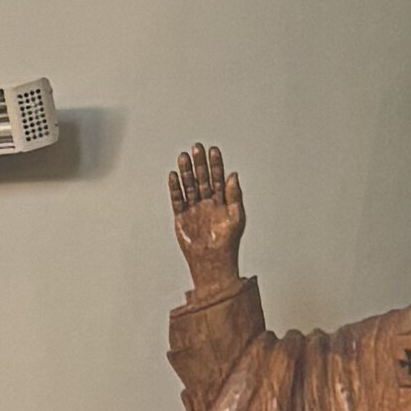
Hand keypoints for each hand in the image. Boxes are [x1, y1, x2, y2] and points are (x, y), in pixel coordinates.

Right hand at [169, 141, 246, 288]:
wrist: (212, 262)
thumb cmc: (228, 243)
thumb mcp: (236, 218)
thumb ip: (235, 196)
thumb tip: (234, 175)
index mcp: (222, 201)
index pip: (218, 177)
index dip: (216, 164)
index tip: (213, 150)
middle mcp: (207, 202)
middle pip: (202, 178)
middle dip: (199, 163)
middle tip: (196, 147)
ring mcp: (194, 209)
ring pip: (188, 185)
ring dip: (186, 171)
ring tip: (183, 156)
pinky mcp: (181, 217)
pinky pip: (177, 199)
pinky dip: (175, 188)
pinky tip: (174, 176)